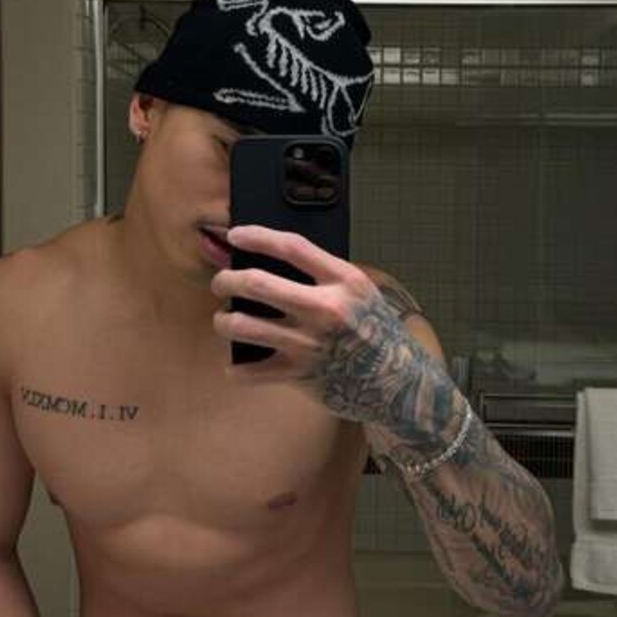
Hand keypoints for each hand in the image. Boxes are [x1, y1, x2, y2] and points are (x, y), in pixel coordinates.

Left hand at [210, 225, 420, 423]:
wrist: (395, 380)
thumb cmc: (373, 329)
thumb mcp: (359, 291)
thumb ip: (323, 274)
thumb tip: (270, 258)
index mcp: (343, 282)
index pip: (292, 247)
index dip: (257, 236)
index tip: (236, 235)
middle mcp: (324, 309)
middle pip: (256, 283)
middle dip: (226, 279)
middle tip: (221, 282)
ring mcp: (309, 344)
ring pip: (242, 326)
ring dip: (223, 321)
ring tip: (225, 320)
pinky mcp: (298, 374)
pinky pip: (248, 372)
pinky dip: (235, 369)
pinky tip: (236, 364)